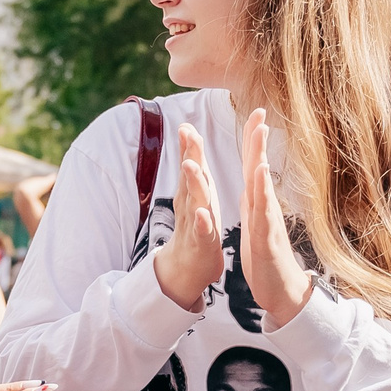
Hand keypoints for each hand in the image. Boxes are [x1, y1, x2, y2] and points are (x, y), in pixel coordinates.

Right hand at [153, 123, 223, 311]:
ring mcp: (195, 223)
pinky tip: (204, 215)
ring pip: (194, 201)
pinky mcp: (202, 243)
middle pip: (190, 176)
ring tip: (191, 166)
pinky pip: (202, 232)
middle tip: (190, 135)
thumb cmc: (199, 224)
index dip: (189, 145)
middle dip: (190, 155)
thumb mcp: (196, 191)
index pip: (191, 164)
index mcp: (194, 191)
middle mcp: (191, 204)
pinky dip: (203, 223)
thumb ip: (192, 164)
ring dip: (193, 184)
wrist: (189, 266)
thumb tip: (188, 134)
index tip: (187, 124)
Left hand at [238, 109, 312, 327]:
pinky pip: (263, 214)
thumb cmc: (268, 258)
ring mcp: (268, 222)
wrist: (282, 293)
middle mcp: (265, 207)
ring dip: (259, 159)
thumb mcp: (257, 223)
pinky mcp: (267, 240)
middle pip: (259, 168)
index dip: (252, 140)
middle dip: (257, 139)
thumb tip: (253, 177)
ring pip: (262, 186)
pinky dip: (262, 194)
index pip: (253, 166)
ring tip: (260, 133)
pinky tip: (260, 176)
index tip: (254, 111)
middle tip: (258, 110)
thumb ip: (255, 199)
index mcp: (258, 203)